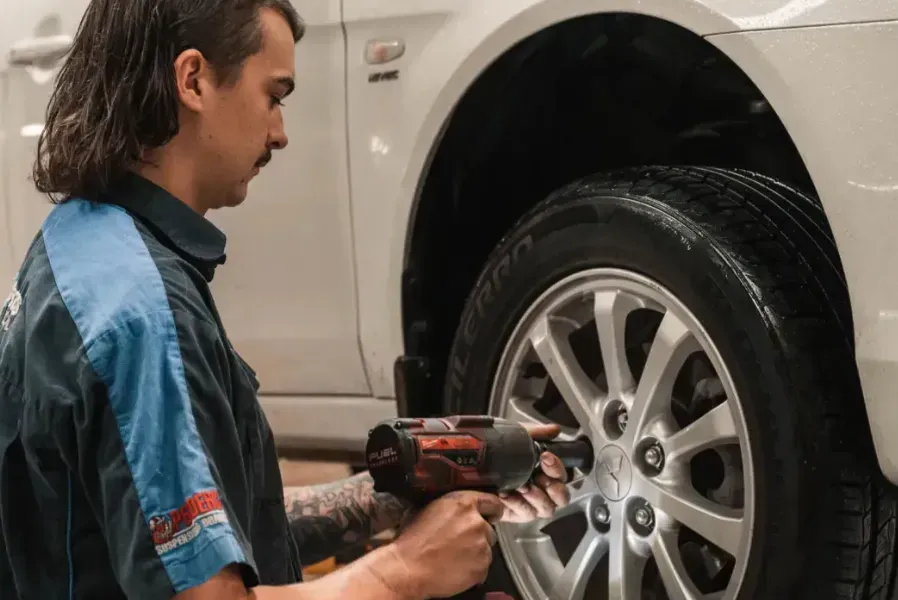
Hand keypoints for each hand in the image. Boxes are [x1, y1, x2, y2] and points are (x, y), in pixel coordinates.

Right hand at [389, 490, 504, 598]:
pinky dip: (474, 569)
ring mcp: (481, 545)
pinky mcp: (481, 566)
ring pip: (486, 549)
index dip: (493, 510)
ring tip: (454, 557)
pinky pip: (483, 567)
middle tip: (460, 543)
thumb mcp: (430, 509)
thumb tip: (462, 510)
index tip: (493, 515)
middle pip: (489, 529)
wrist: (408, 568)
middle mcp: (476, 522)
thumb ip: (453, 507)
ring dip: (476, 552)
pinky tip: (456, 568)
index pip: (492, 502)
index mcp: (463, 504)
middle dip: (478, 536)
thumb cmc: (413, 541)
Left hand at [499, 423, 570, 522]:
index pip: (562, 476)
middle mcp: (543, 491)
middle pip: (561, 497)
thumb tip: (554, 430)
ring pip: (546, 508)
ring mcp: (532, 505)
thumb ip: (536, 433)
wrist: (474, 465)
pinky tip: (506, 493)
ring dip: (535, 496)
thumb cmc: (499, 453)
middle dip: (553, 487)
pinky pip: (524, 513)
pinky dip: (516, 503)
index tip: (546, 457)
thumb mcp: (517, 438)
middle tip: (539, 476)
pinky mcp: (518, 514)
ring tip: (521, 485)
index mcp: (547, 473)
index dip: (558, 468)